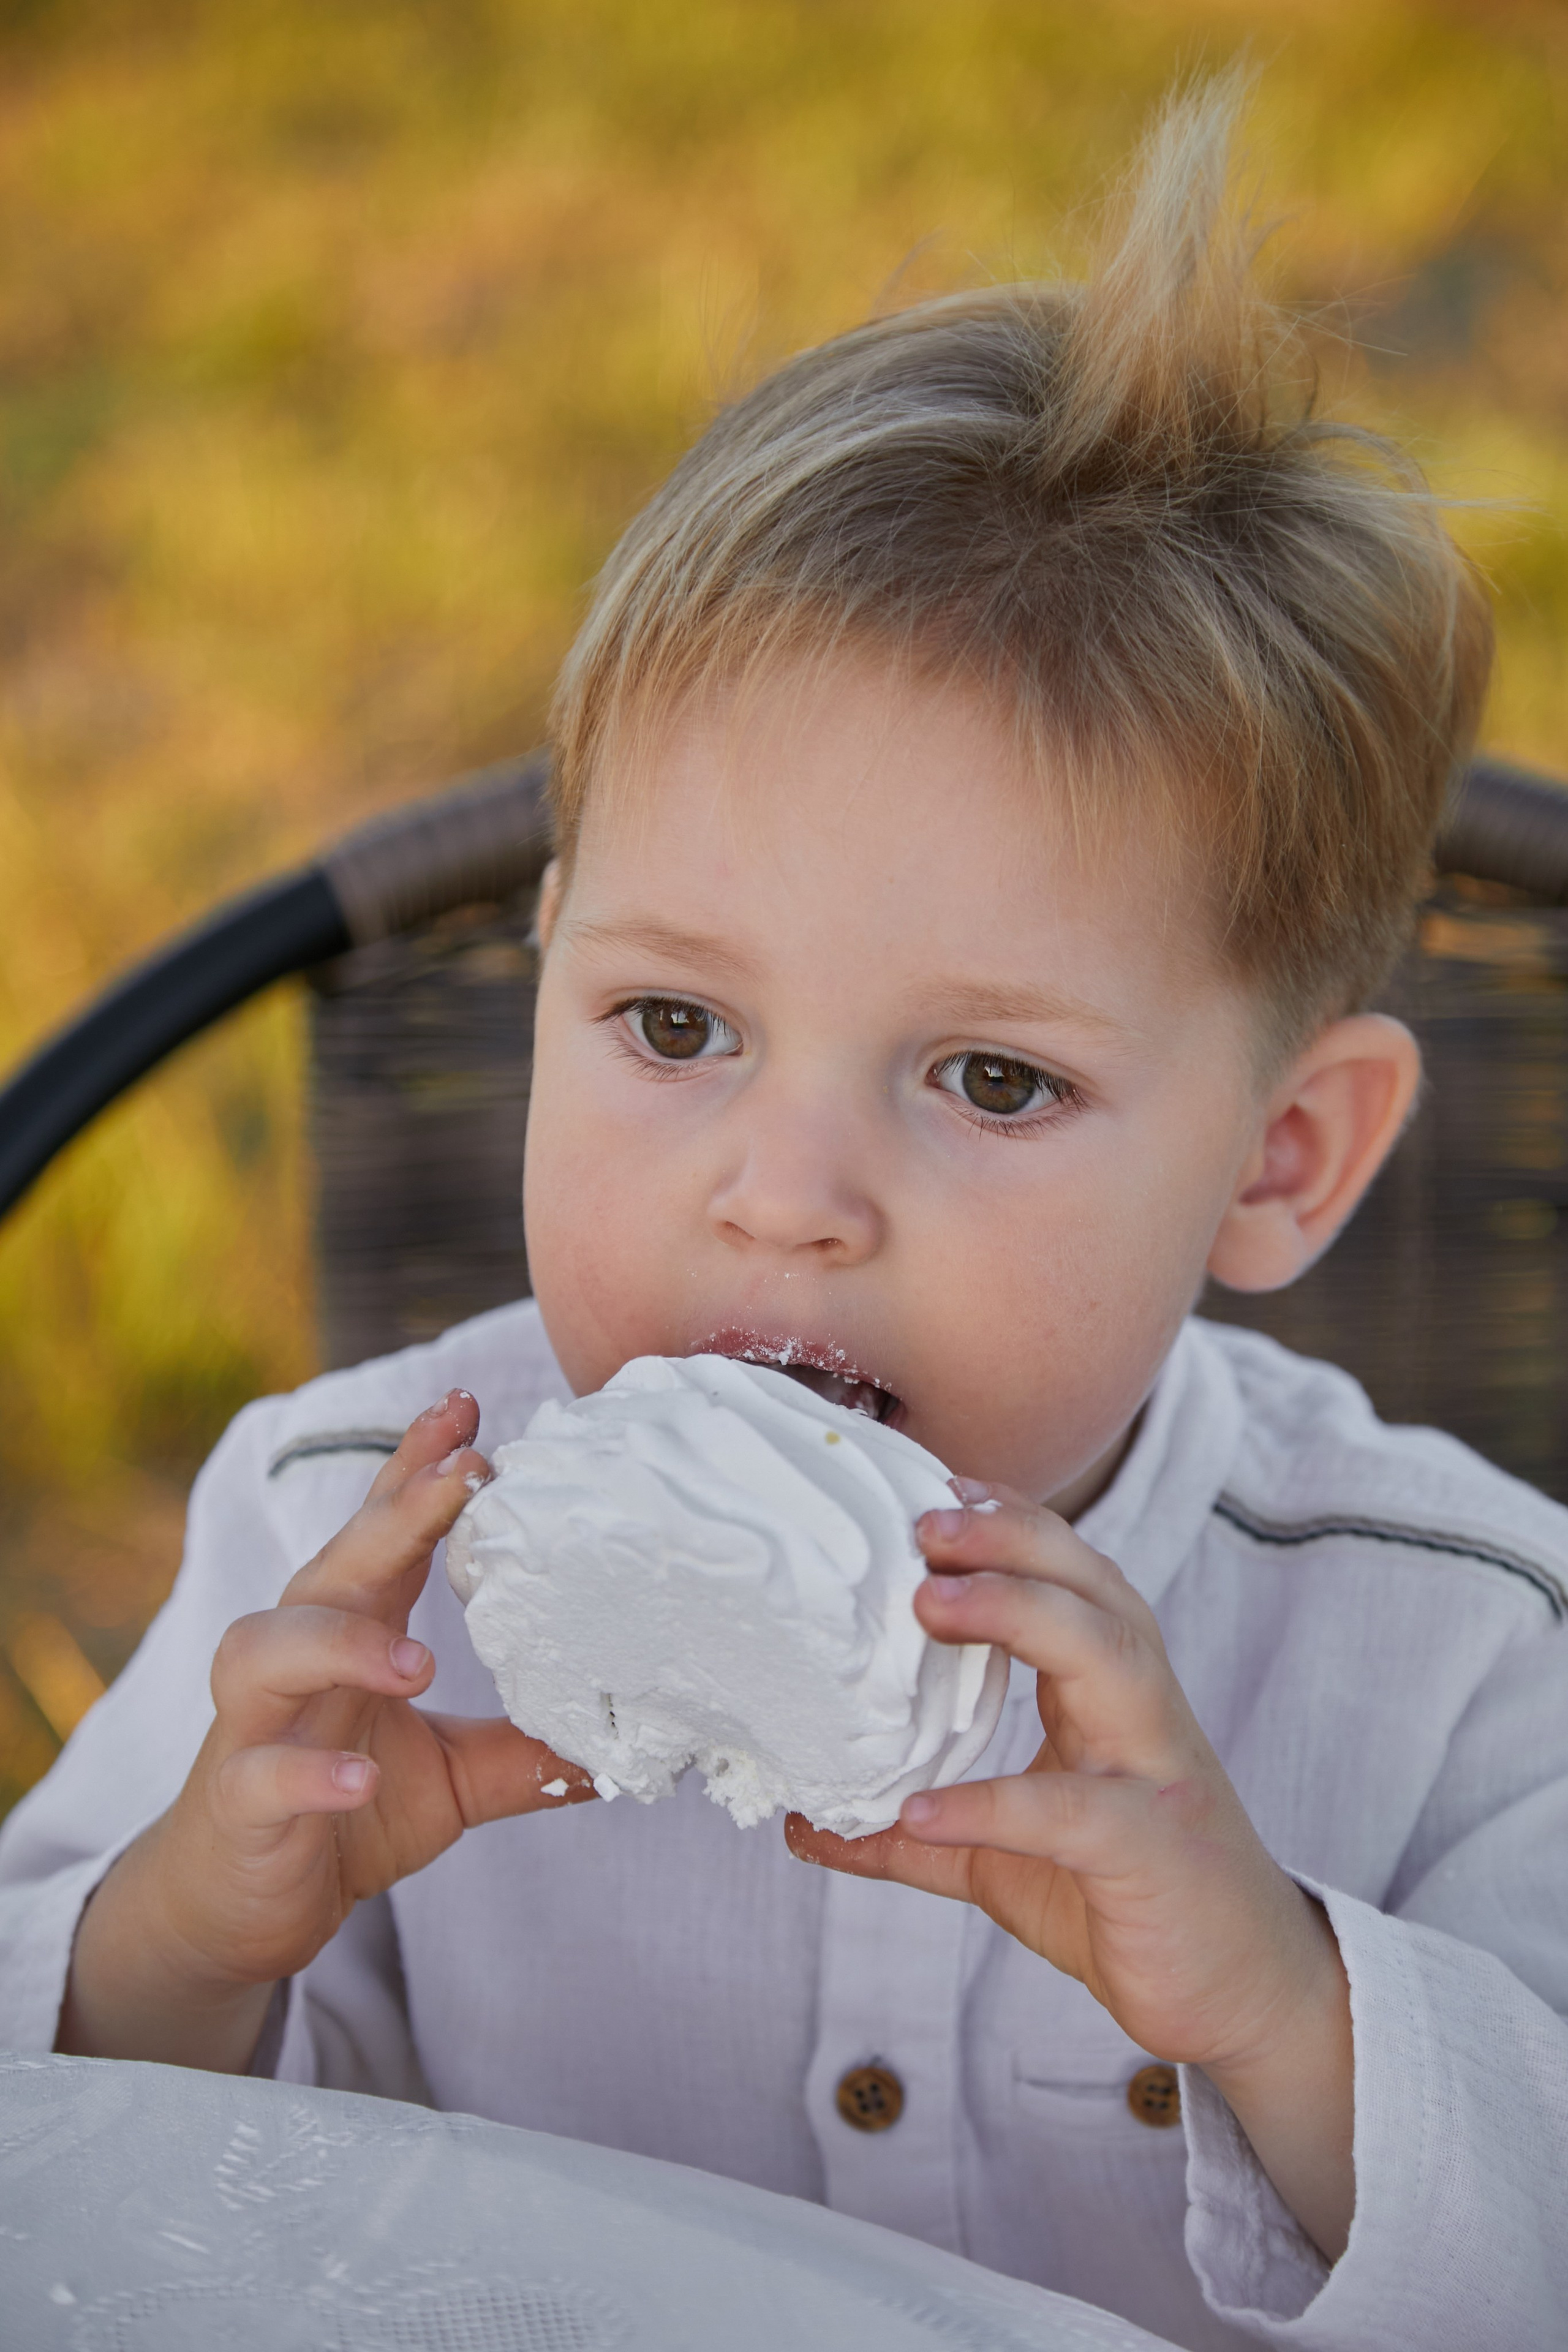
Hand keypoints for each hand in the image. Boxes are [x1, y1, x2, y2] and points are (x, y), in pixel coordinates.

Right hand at [59, 1390, 592, 2071]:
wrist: (239, 1907)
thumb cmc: (346, 1815)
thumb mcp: (454, 1779)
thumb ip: (525, 1753)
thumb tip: (626, 1745)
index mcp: (352, 1630)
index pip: (384, 1530)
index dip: (419, 1467)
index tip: (468, 1407)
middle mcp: (295, 1657)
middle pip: (337, 1564)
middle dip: (398, 1511)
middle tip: (467, 1469)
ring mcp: (256, 1725)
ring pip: (271, 1650)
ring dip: (343, 1643)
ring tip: (419, 1660)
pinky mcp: (238, 1800)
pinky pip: (263, 1774)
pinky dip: (309, 1773)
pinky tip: (360, 1778)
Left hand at [786, 1483, 1354, 2258]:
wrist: (1244, 1998)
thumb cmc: (1132, 1903)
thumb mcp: (1005, 1863)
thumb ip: (919, 1837)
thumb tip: (809, 1826)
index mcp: (1111, 1698)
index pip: (1072, 1580)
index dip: (1010, 1527)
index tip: (934, 1491)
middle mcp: (1142, 1714)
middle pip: (1096, 1590)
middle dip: (1016, 1541)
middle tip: (926, 1525)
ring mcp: (1155, 1775)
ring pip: (1110, 1659)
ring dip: (1024, 1614)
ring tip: (930, 1603)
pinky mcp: (1152, 1853)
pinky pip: (1077, 1813)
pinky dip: (998, 1803)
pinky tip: (923, 1807)